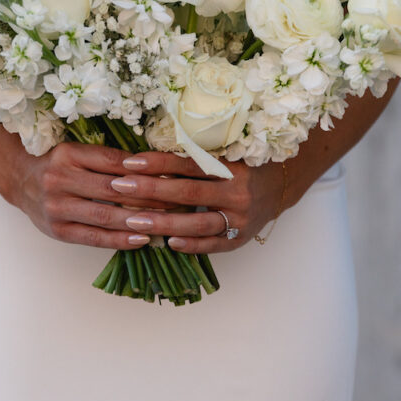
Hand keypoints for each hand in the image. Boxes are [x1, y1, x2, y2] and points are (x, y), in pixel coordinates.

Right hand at [14, 143, 176, 249]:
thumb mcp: (78, 152)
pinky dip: (120, 239)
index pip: (114, 161)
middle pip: (113, 189)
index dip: (144, 169)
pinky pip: (94, 237)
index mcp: (68, 154)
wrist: (21, 182)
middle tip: (178, 201)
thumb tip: (153, 165)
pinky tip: (141, 239)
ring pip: (105, 214)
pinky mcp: (58, 230)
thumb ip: (107, 158)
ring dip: (138, 220)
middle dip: (148, 196)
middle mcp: (60, 178)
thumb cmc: (58, 165)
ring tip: (166, 223)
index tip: (171, 175)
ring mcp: (57, 206)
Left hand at [107, 152, 287, 254]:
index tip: (129, 163)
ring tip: (134, 221)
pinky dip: (192, 245)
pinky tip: (168, 244)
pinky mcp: (241, 239)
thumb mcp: (225, 155)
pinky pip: (214, 245)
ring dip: (164, 222)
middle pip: (189, 193)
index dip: (158, 163)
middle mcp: (238, 193)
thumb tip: (148, 159)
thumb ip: (194, 159)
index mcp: (232, 166)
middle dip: (151, 191)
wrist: (281, 187)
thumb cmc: (244, 166)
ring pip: (198, 223)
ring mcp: (241, 219)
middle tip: (120, 188)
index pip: (188, 164)